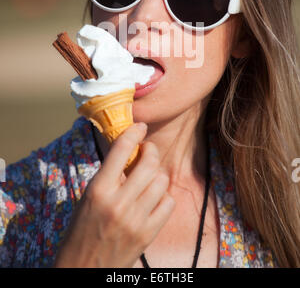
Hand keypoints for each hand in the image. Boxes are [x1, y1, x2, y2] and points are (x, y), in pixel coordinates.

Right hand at [53, 122, 175, 266]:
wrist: (82, 269)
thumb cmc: (81, 229)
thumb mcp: (88, 197)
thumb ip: (109, 176)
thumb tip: (130, 152)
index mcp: (98, 190)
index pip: (120, 150)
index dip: (133, 133)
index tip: (140, 127)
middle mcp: (118, 202)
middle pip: (149, 163)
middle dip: (151, 151)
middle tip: (147, 151)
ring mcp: (135, 219)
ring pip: (161, 181)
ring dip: (157, 175)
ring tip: (149, 178)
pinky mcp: (147, 234)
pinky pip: (168, 203)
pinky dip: (163, 197)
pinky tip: (154, 199)